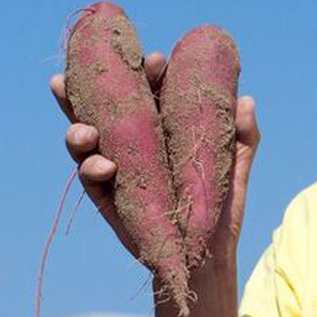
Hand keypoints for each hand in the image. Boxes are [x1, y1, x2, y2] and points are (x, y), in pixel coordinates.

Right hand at [50, 57, 261, 283]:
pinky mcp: (107, 197)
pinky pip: (89, 178)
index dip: (144, 71)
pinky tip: (105, 165)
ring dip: (77, 130)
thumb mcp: (234, 167)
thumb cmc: (220, 206)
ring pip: (83, 141)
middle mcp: (130, 141)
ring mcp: (114, 168)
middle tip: (71, 78)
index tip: (156, 60)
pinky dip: (91, 168)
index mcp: (157, 125)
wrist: (208, 255)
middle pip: (99, 107)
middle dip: (81, 89)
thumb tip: (245, 101)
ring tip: (85, 132)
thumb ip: (242, 135)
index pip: (144, 89)